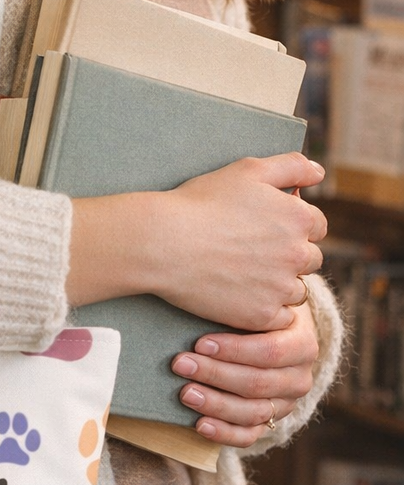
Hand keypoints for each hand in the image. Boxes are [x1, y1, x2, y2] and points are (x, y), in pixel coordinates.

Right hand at [148, 154, 326, 331]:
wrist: (163, 243)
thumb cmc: (201, 203)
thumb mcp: (248, 170)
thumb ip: (291, 166)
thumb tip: (320, 173)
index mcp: (299, 218)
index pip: (317, 226)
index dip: (291, 226)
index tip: (264, 229)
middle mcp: (298, 254)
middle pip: (310, 259)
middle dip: (289, 256)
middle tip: (251, 253)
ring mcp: (280, 288)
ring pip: (297, 291)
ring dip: (280, 285)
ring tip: (244, 275)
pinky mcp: (261, 315)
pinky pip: (280, 318)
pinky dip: (266, 310)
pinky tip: (242, 296)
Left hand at [171, 298, 319, 447]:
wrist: (273, 337)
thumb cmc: (256, 316)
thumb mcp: (257, 304)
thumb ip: (240, 306)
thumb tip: (204, 300)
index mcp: (302, 345)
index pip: (271, 351)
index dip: (234, 350)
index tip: (200, 343)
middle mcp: (299, 379)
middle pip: (257, 383)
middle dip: (215, 374)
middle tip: (181, 364)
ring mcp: (286, 405)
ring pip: (252, 412)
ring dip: (215, 404)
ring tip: (185, 393)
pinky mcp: (270, 423)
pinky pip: (248, 436)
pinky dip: (223, 433)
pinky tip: (200, 425)